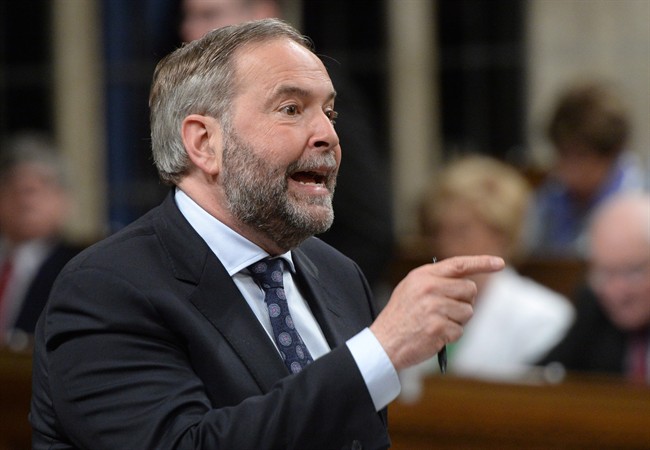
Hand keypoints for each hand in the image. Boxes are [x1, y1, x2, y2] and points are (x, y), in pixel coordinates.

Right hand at [370, 255, 503, 370]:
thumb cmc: (400, 317)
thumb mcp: (411, 289)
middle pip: (469, 290)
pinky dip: (450, 336)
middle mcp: (430, 288)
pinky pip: (460, 331)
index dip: (482, 262)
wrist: (383, 342)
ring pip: (468, 312)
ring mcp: (434, 307)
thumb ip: (436, 281)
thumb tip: (466, 283)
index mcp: (423, 275)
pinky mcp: (438, 327)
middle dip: (465, 302)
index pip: (459, 264)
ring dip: (457, 321)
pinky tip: (434, 336)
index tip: (500, 263)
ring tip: (436, 324)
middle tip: (448, 311)